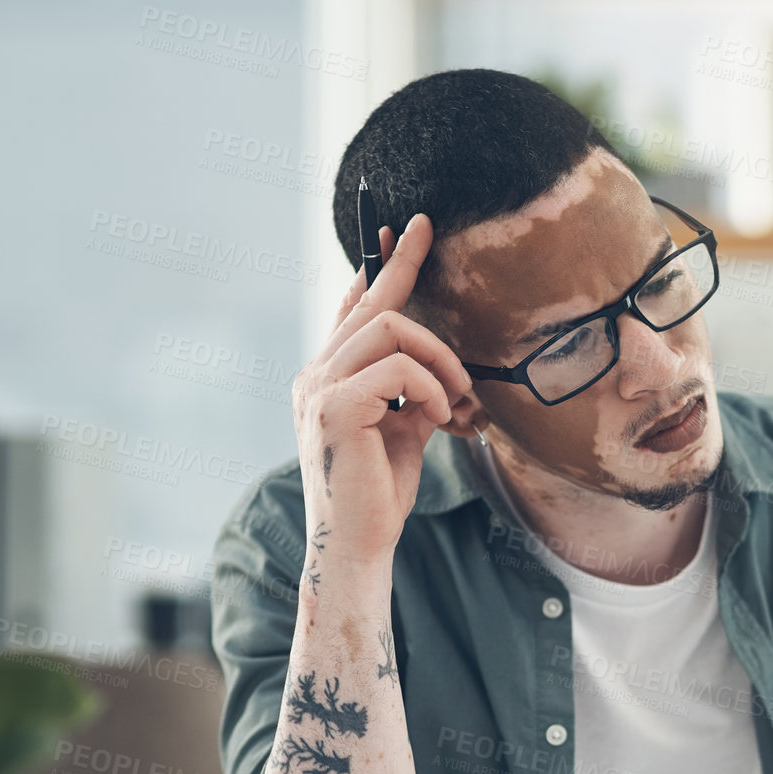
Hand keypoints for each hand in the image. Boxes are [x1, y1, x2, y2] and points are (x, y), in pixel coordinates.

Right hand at [291, 214, 472, 563]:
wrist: (359, 544)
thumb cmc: (380, 494)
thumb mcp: (404, 430)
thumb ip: (414, 391)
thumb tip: (442, 364)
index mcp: (327, 379)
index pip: (351, 311)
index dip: (374, 269)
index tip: (396, 231)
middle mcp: (315, 376)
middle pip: (369, 304)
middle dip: (400, 262)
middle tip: (426, 229)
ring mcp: (319, 388)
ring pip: (390, 328)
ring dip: (439, 356)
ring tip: (457, 393)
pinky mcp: (336, 406)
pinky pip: (399, 367)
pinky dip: (431, 386)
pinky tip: (441, 415)